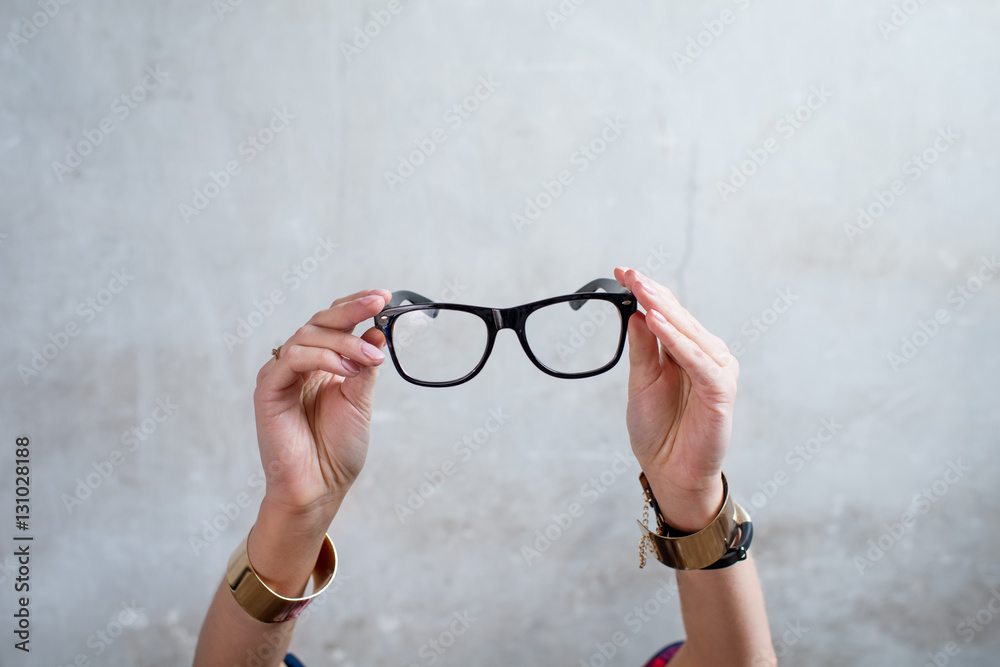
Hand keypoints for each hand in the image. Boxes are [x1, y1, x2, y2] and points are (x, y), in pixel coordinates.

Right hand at [252, 288, 391, 524]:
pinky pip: (292, 359)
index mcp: (321, 363)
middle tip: (379, 303)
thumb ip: (365, 365)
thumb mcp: (361, 399)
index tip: (384, 295)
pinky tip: (346, 369)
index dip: (356, 305)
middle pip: (321, 321)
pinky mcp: (268, 389)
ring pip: (309, 336)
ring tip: (369, 359)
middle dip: (352, 309)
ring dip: (344, 342)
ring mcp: (282, 374)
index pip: (335, 322)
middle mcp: (299, 364)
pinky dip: (321, 357)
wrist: (320, 486)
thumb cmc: (338, 449)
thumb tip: (377, 331)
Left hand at [614, 267, 737, 531]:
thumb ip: (642, 349)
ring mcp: (715, 370)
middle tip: (629, 273)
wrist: (670, 471)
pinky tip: (656, 322)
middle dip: (653, 293)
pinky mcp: (720, 390)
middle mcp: (704, 355)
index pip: (666, 313)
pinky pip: (698, 360)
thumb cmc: (657, 428)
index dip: (646, 292)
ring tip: (641, 291)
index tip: (620, 271)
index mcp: (685, 351)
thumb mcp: (641, 381)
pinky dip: (678, 341)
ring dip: (665, 310)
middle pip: (678, 317)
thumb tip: (637, 313)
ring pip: (689, 333)